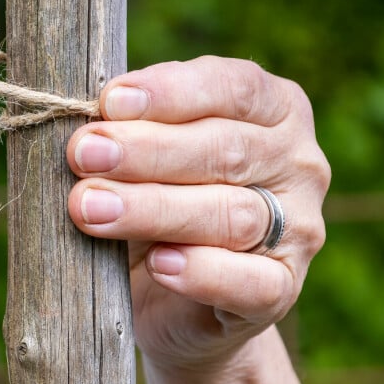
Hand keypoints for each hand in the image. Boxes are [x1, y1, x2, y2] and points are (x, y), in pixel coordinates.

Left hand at [66, 56, 329, 383]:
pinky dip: (203, 272)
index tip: (109, 102)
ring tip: (91, 207)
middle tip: (83, 154)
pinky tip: (159, 264)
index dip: (171, 93)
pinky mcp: (283, 288)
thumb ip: (132, 128)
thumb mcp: (149, 151)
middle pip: (228, 150)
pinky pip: (252, 283)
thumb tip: (88, 127)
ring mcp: (299, 229)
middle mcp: (299, 163)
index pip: (235, 88)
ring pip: (233, 215)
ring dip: (154, 209)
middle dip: (148, 151)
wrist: (170, 295)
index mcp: (276, 108)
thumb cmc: (157, 194)